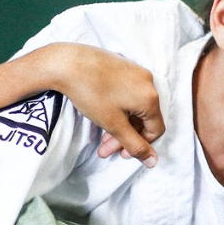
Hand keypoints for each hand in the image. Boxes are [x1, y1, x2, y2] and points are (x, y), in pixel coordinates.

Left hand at [47, 44, 164, 165]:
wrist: (68, 63)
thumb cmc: (91, 93)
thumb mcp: (114, 125)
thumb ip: (135, 145)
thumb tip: (153, 161)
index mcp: (150, 97)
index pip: (156, 130)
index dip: (141, 146)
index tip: (122, 153)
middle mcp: (148, 82)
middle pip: (143, 119)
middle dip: (125, 138)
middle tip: (106, 150)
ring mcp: (135, 72)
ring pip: (134, 107)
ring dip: (120, 125)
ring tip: (101, 138)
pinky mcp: (123, 67)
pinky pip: (127, 94)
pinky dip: (118, 109)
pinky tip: (102, 116)